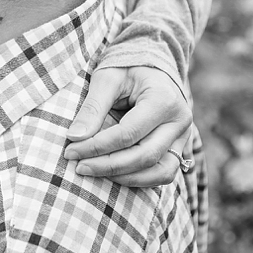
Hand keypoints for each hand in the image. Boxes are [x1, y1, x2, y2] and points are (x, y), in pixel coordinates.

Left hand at [63, 63, 193, 186]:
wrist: (152, 71)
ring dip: (123, 178)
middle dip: (107, 166)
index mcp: (163, 99)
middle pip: (143, 156)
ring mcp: (183, 137)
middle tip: (79, 167)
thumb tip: (74, 137)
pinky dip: (139, 181)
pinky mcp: (179, 149)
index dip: (97, 147)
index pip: (127, 134)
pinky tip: (113, 176)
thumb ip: (92, 107)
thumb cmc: (128, 71)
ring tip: (94, 173)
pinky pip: (163, 175)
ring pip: (158, 172)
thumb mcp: (107, 79)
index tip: (70, 151)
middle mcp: (179, 120)